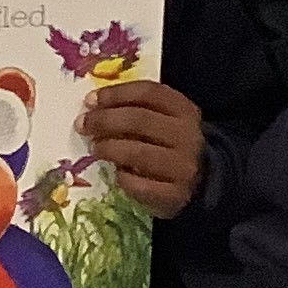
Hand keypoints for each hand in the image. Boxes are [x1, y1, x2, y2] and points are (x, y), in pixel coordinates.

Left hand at [81, 80, 203, 219]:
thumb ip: (137, 109)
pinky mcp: (174, 194)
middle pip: (139, 120)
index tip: (91, 100)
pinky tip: (117, 173)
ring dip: (109, 148)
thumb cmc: (172, 143)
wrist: (204, 179)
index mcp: (184, 110)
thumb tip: (94, 106)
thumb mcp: (165, 119)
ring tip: (95, 148)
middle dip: (104, 121)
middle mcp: (187, 135)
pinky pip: (139, 184)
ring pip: (138, 153)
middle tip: (83, 124)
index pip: (148, 93)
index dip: (116, 94)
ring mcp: (182, 166)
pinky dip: (123, 177)